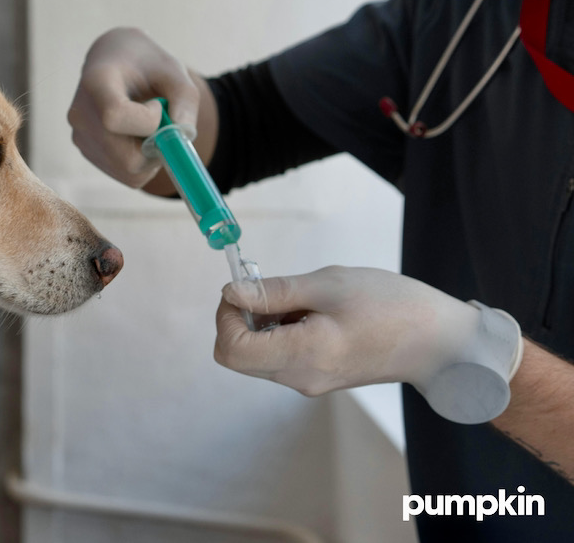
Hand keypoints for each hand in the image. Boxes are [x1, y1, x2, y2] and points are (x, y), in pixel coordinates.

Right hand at [68, 27, 202, 188]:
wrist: (114, 63)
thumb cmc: (145, 65)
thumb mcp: (174, 71)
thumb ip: (185, 100)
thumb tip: (182, 136)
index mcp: (96, 82)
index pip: (115, 117)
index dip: (148, 120)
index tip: (157, 104)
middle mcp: (80, 114)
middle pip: (125, 156)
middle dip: (156, 147)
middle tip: (162, 124)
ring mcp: (80, 137)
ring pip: (128, 171)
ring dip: (152, 156)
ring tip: (148, 126)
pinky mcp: (87, 153)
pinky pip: (125, 174)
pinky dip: (143, 162)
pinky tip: (138, 136)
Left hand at [214, 266, 522, 422]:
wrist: (442, 341)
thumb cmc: (392, 306)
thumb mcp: (329, 285)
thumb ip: (275, 292)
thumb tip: (231, 292)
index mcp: (302, 356)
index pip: (230, 349)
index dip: (225, 315)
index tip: (245, 288)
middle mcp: (301, 378)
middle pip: (239, 355)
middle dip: (241, 318)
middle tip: (272, 289)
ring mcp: (310, 382)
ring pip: (258, 355)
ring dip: (263, 323)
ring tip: (303, 299)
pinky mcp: (319, 377)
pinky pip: (281, 356)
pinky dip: (281, 331)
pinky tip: (313, 312)